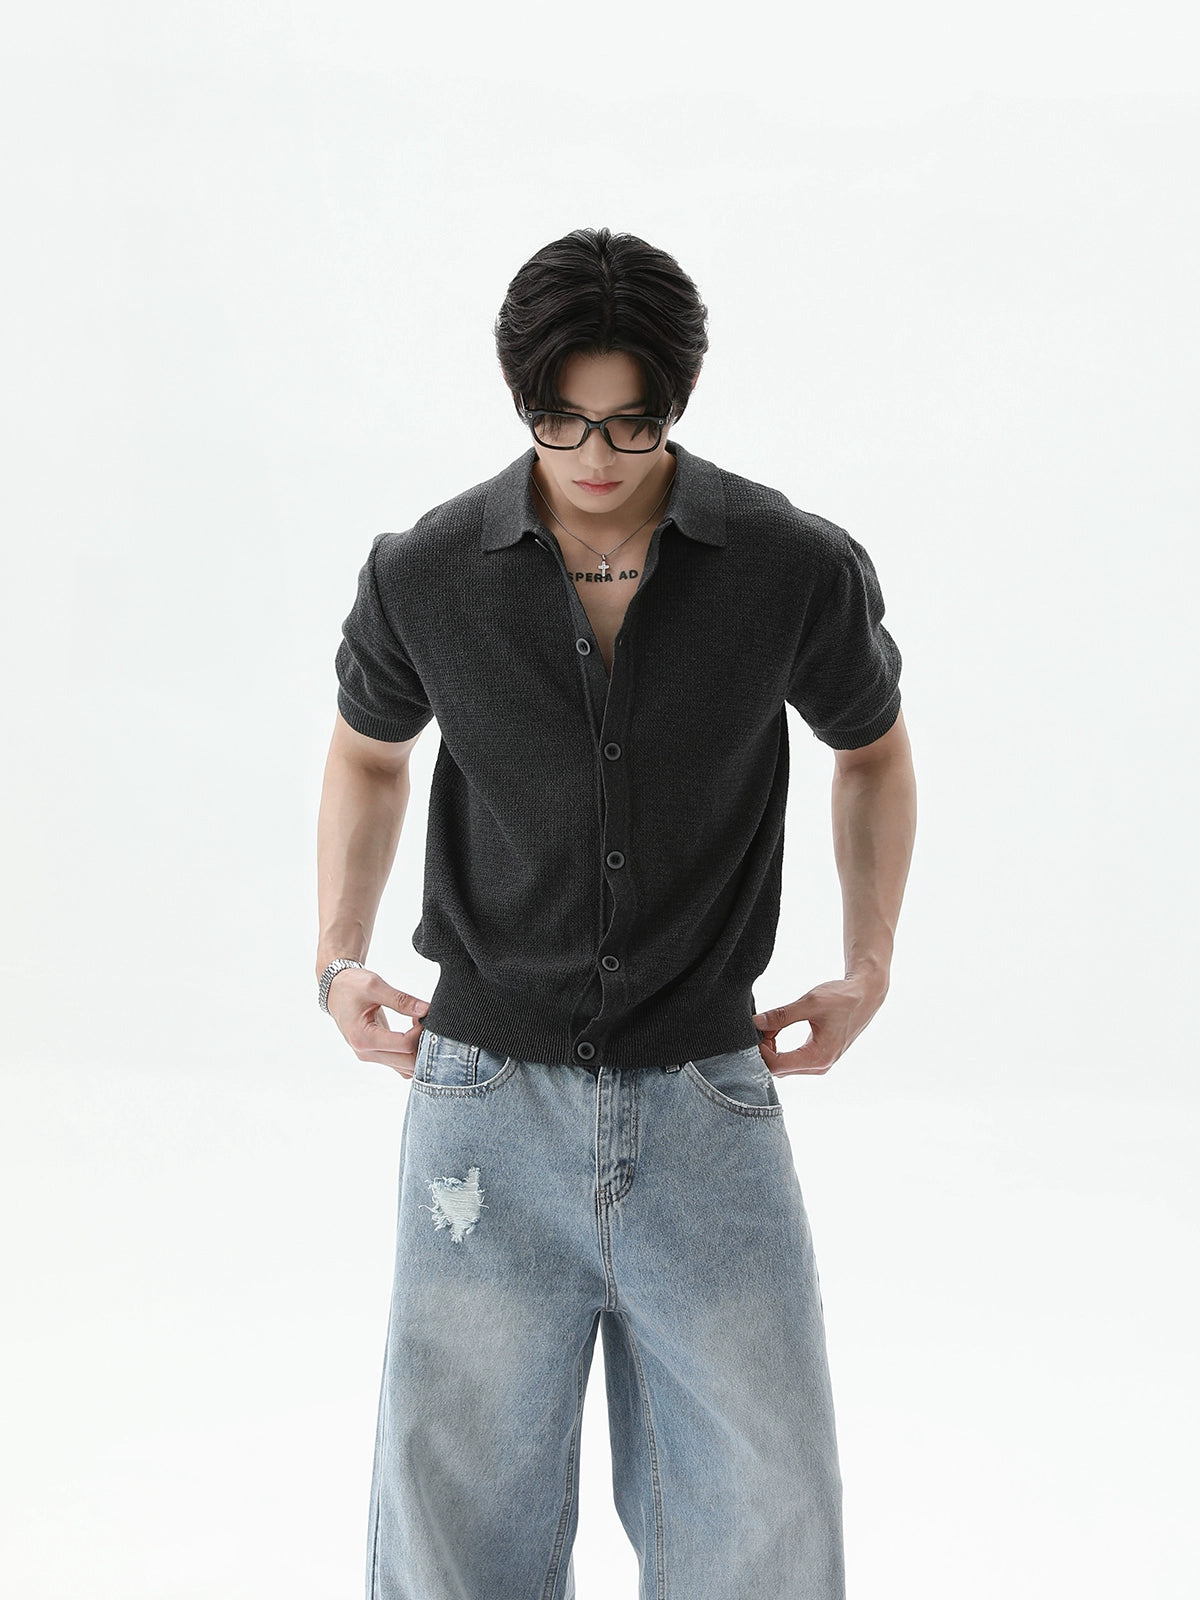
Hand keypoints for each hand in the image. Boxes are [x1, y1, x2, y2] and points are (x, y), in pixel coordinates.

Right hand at [326, 969, 429, 1077]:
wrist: (336, 989)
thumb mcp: (375, 986)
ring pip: (406, 1067)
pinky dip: (411, 1052)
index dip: (420, 1031)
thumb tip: (426, 1010)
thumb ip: (401, 1000)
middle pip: (407, 1063)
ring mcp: (370, 1056)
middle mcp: (366, 1053)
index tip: (423, 1014)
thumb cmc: (351, 986)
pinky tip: (411, 1032)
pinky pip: (400, 1063)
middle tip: (424, 1022)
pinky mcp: (376, 1054)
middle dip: (422, 1043)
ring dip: (418, 1049)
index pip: (404, 1045)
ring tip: (417, 1025)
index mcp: (364, 1037)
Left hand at [752, 973, 887, 1076]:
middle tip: (762, 1026)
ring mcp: (819, 1065)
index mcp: (818, 1057)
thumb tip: (756, 1023)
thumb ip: (781, 1015)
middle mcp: (819, 1067)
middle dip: (764, 1050)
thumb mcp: (809, 1003)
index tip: (758, 1030)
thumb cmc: (841, 999)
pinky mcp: (818, 1059)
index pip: (776, 1066)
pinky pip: (792, 1061)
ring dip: (771, 1049)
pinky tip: (777, 1030)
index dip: (760, 1051)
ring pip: (783, 1066)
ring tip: (771, 1026)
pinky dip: (780, 1049)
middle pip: (778, 1069)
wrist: (864, 997)